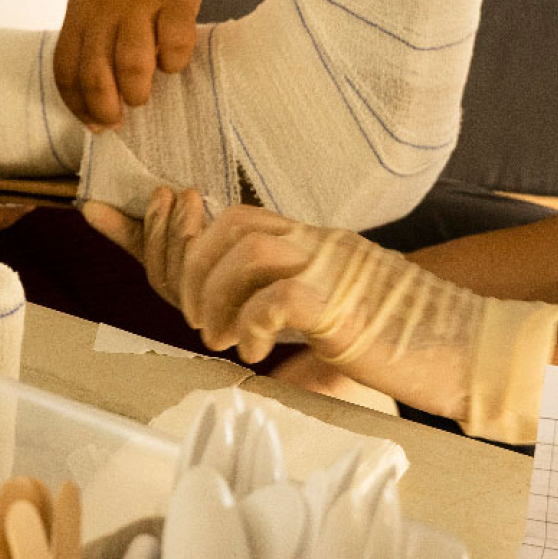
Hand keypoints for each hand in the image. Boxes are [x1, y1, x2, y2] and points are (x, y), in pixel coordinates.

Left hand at [55, 0, 208, 127]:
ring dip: (137, 90)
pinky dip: (174, 62)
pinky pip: (175, 44)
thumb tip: (92, 98)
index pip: (66, 70)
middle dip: (105, 108)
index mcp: (79, 12)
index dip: (77, 104)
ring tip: (142, 93)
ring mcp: (142, 3)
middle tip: (117, 120)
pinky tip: (171, 60)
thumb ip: (88, 40)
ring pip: (132, 64)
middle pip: (96, 74)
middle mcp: (106, 10)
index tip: (93, 123)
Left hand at [88, 187, 557, 440]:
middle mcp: (305, 237)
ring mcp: (324, 260)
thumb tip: (232, 338)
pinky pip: (277, 293)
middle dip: (180, 266)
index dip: (148, 221)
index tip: (94, 211)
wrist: (463, 342)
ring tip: (225, 336)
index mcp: (295, 237)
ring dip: (212, 298)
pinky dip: (253, 322)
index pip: (210, 217)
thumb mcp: (318, 320)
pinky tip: (254, 346)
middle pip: (214, 224)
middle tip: (197, 316)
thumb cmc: (395, 336)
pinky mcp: (340, 296)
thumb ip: (272, 315)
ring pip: (237, 248)